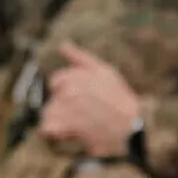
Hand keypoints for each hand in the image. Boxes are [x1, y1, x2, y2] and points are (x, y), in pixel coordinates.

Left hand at [39, 42, 140, 157]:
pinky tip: (68, 132)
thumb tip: (63, 44)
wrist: (131, 127)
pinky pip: (47, 128)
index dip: (65, 90)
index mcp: (74, 77)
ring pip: (48, 113)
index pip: (55, 81)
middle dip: (63, 105)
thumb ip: (80, 57)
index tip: (81, 97)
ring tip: (79, 123)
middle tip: (83, 112)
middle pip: (52, 98)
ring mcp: (67, 110)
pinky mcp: (68, 128)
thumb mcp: (104, 72)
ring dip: (58, 119)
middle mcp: (69, 91)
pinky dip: (53, 132)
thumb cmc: (119, 99)